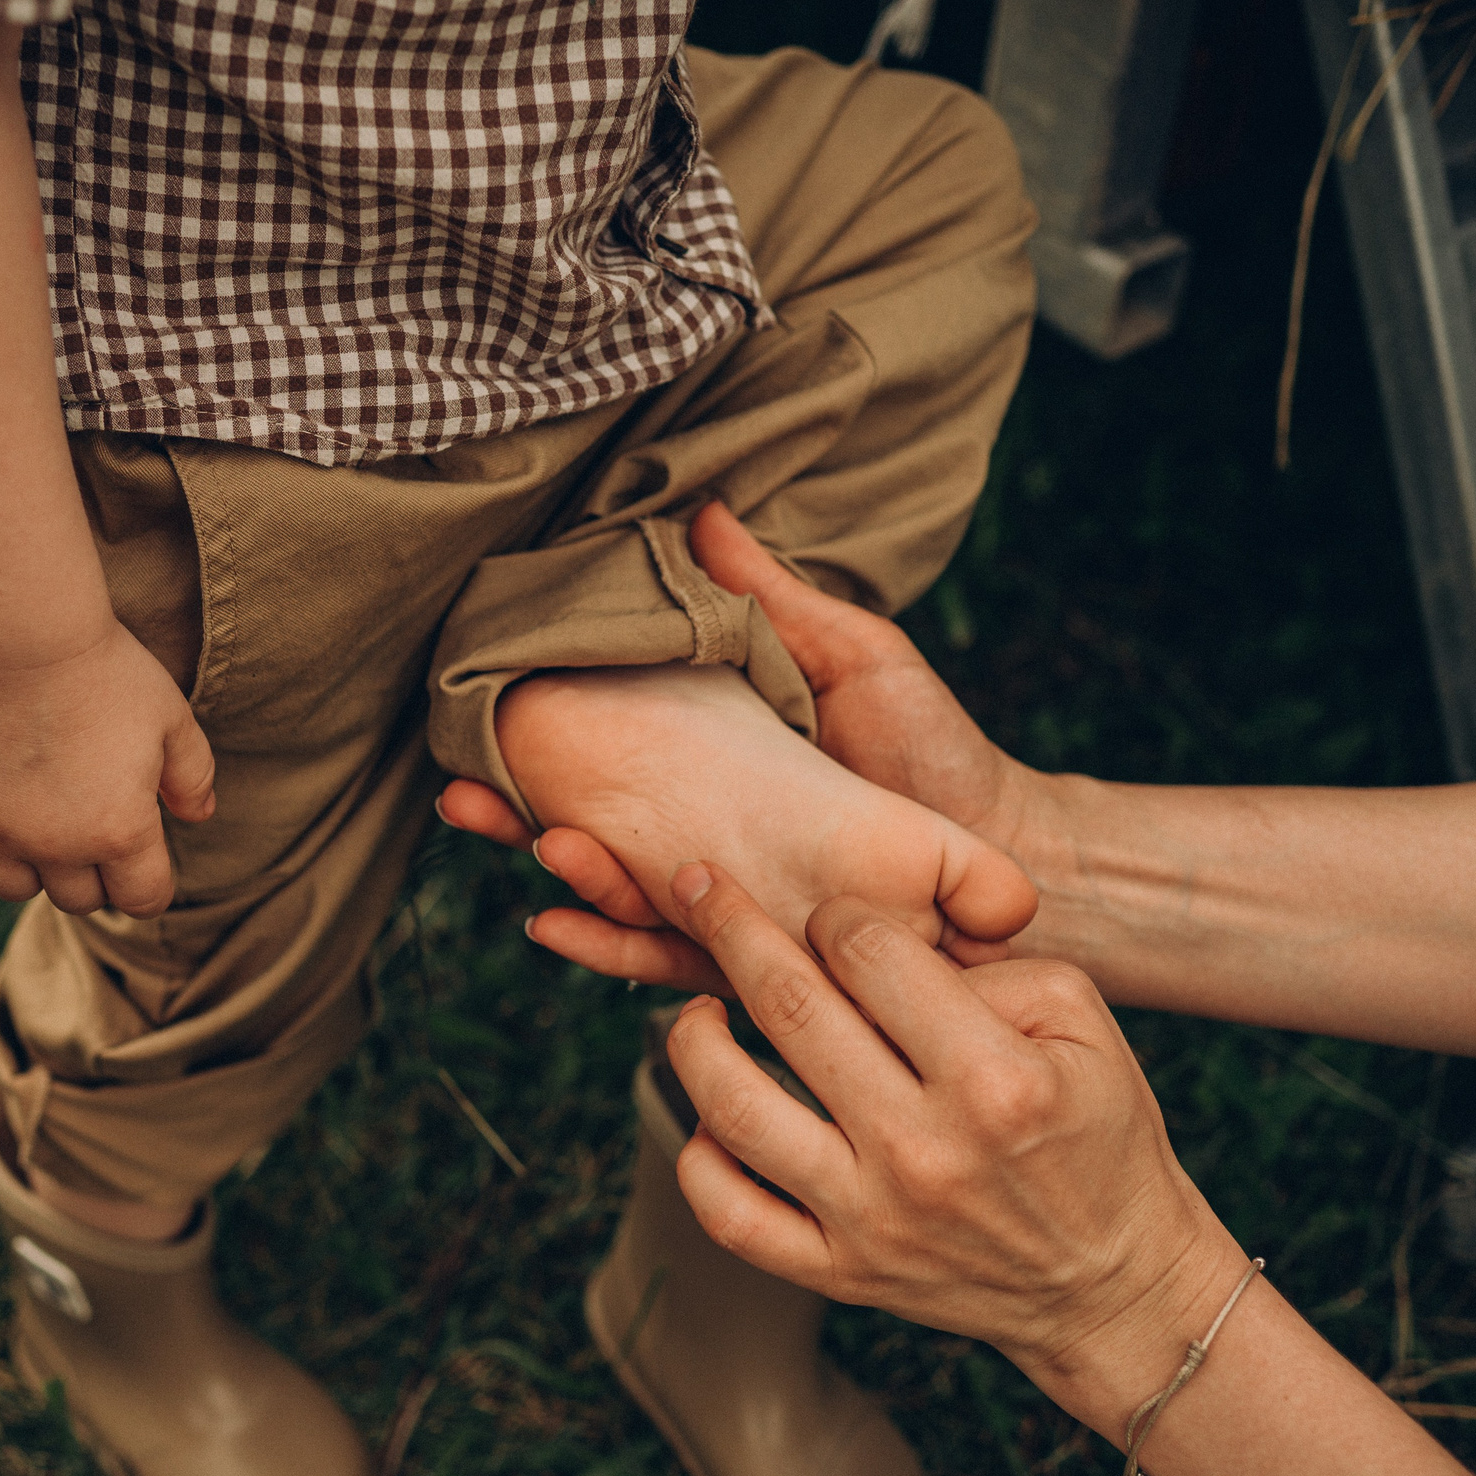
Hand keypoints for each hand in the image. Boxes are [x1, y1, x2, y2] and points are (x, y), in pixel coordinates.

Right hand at [0, 623, 214, 916]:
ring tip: (44, 826)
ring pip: (16, 888)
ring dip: (35, 869)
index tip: (146, 859)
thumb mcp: (173, 718)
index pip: (143, 899)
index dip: (150, 884)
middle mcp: (58, 847)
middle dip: (96, 874)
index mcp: (121, 832)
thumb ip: (193, 775)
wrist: (20, 635)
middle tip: (95, 826)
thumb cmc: (107, 672)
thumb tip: (199, 815)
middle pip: (80, 899)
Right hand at [439, 502, 1049, 991]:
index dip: (535, 753)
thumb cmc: (933, 746)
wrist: (1011, 850)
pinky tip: (558, 926)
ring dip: (563, 879)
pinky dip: (610, 948)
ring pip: (617, 900)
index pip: (605, 766)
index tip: (477, 735)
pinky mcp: (752, 960)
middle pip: (587, 835)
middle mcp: (703, 839)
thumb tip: (703, 513)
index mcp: (715, 770)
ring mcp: (723, 902)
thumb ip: (772, 595)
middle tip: (464, 799)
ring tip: (531, 847)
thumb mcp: (850, 651)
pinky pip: (667, 962)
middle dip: (518, 821)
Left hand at [661, 864, 1241, 1403]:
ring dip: (693, 1041)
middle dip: (729, 928)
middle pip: (790, 1010)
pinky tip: (707, 1114)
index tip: (830, 917)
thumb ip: (989, 968)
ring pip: (736, 1110)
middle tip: (696, 887)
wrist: (1112, 1285)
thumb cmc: (1099, 1138)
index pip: (871, 955)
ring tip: (696, 1009)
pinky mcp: (842, 1274)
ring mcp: (873, 1220)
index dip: (836, 914)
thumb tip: (884, 949)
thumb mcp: (1085, 1027)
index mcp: (995, 1080)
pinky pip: (731, 1215)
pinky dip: (698, 1158)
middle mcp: (925, 1151)